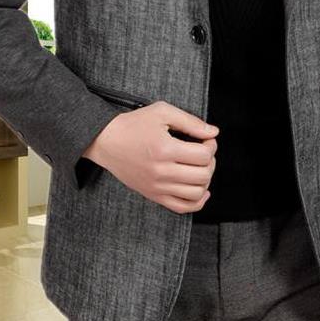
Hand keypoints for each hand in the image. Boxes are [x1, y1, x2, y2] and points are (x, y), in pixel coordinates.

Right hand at [83, 100, 218, 213]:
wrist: (107, 141)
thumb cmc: (133, 125)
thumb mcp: (162, 112)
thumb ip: (190, 121)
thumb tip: (213, 132)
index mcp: (165, 149)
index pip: (204, 155)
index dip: (211, 146)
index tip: (207, 139)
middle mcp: (162, 172)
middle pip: (203, 175)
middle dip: (211, 161)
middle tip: (204, 151)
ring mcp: (157, 186)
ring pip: (196, 193)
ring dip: (205, 179)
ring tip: (199, 167)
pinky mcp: (153, 195)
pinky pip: (182, 207)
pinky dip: (197, 201)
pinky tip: (200, 189)